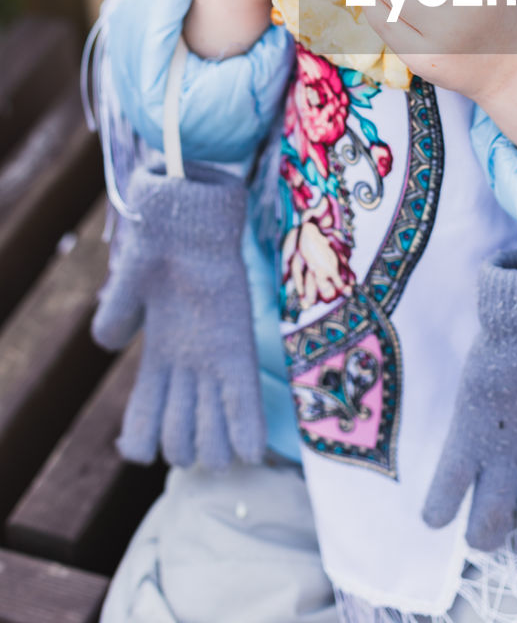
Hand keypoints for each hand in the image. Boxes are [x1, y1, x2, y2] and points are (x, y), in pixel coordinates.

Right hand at [92, 163, 265, 469]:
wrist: (189, 215)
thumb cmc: (158, 243)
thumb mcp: (129, 284)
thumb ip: (115, 316)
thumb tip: (108, 344)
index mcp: (157, 356)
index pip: (145, 418)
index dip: (141, 441)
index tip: (139, 451)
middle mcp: (187, 365)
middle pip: (182, 434)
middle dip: (184, 451)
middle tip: (190, 452)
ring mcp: (213, 357)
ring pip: (211, 426)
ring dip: (212, 449)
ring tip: (217, 458)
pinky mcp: (237, 343)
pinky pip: (243, 395)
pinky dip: (245, 426)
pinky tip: (251, 454)